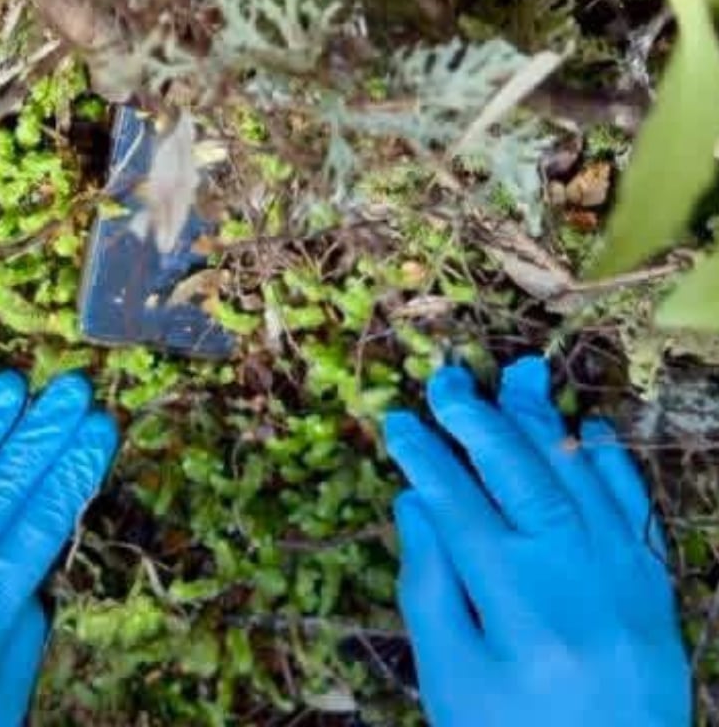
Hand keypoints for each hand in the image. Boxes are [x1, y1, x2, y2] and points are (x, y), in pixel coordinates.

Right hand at [387, 357, 689, 726]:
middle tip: (448, 376)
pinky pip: (638, 511)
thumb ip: (429, 587)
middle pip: (522, 476)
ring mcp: (625, 580)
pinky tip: (589, 430)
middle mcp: (576, 579)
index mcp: (515, 603)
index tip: (395, 419)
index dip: (425, 458)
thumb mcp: (450, 675)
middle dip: (480, 420)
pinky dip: (613, 466)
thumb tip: (416, 502)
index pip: (460, 506)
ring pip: (582, 480)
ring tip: (516, 375)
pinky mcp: (656, 591)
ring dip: (545, 424)